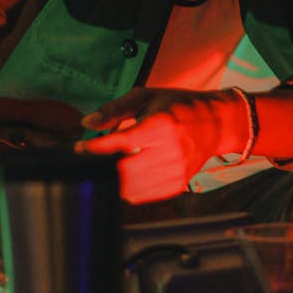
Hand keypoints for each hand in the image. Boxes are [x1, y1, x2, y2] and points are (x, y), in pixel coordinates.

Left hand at [78, 87, 243, 203]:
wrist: (214, 123)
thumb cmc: (177, 105)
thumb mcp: (145, 97)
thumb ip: (114, 110)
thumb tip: (86, 123)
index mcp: (162, 124)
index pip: (121, 143)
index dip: (95, 149)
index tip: (78, 149)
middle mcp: (171, 151)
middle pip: (124, 171)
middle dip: (101, 166)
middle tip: (89, 159)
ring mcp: (175, 172)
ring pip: (130, 188)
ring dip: (112, 179)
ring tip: (107, 164)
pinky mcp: (176, 186)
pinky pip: (142, 195)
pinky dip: (127, 187)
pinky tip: (125, 173)